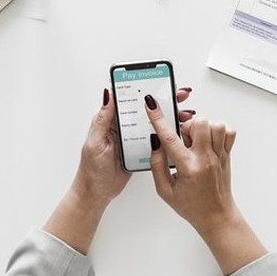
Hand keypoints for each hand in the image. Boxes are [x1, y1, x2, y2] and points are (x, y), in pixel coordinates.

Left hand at [74, 88, 195, 205]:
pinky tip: (179, 131)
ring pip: (154, 122)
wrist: (97, 193)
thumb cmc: (92, 169)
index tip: (158, 83)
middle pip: (146, 109)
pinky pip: (156, 138)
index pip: (129, 98)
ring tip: (184, 114)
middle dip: (164, 100)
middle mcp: (123, 126)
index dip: (144, 89)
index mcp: (111, 120)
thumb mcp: (95, 142)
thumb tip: (107, 94)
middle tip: (179, 95)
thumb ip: (102, 119)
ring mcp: (133, 138)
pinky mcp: (141, 149)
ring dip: (169, 117)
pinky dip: (168, 134)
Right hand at [145, 96, 265, 273]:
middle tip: (183, 140)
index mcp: (188, 168)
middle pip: (199, 124)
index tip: (151, 105)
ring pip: (215, 124)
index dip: (158, 119)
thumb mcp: (165, 191)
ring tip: (196, 141)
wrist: (216, 216)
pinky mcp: (228, 154)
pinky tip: (208, 141)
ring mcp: (220, 155)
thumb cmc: (191, 205)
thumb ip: (157, 165)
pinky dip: (218, 130)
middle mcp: (206, 159)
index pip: (170, 138)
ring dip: (203, 127)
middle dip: (187, 126)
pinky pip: (229, 131)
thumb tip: (155, 143)